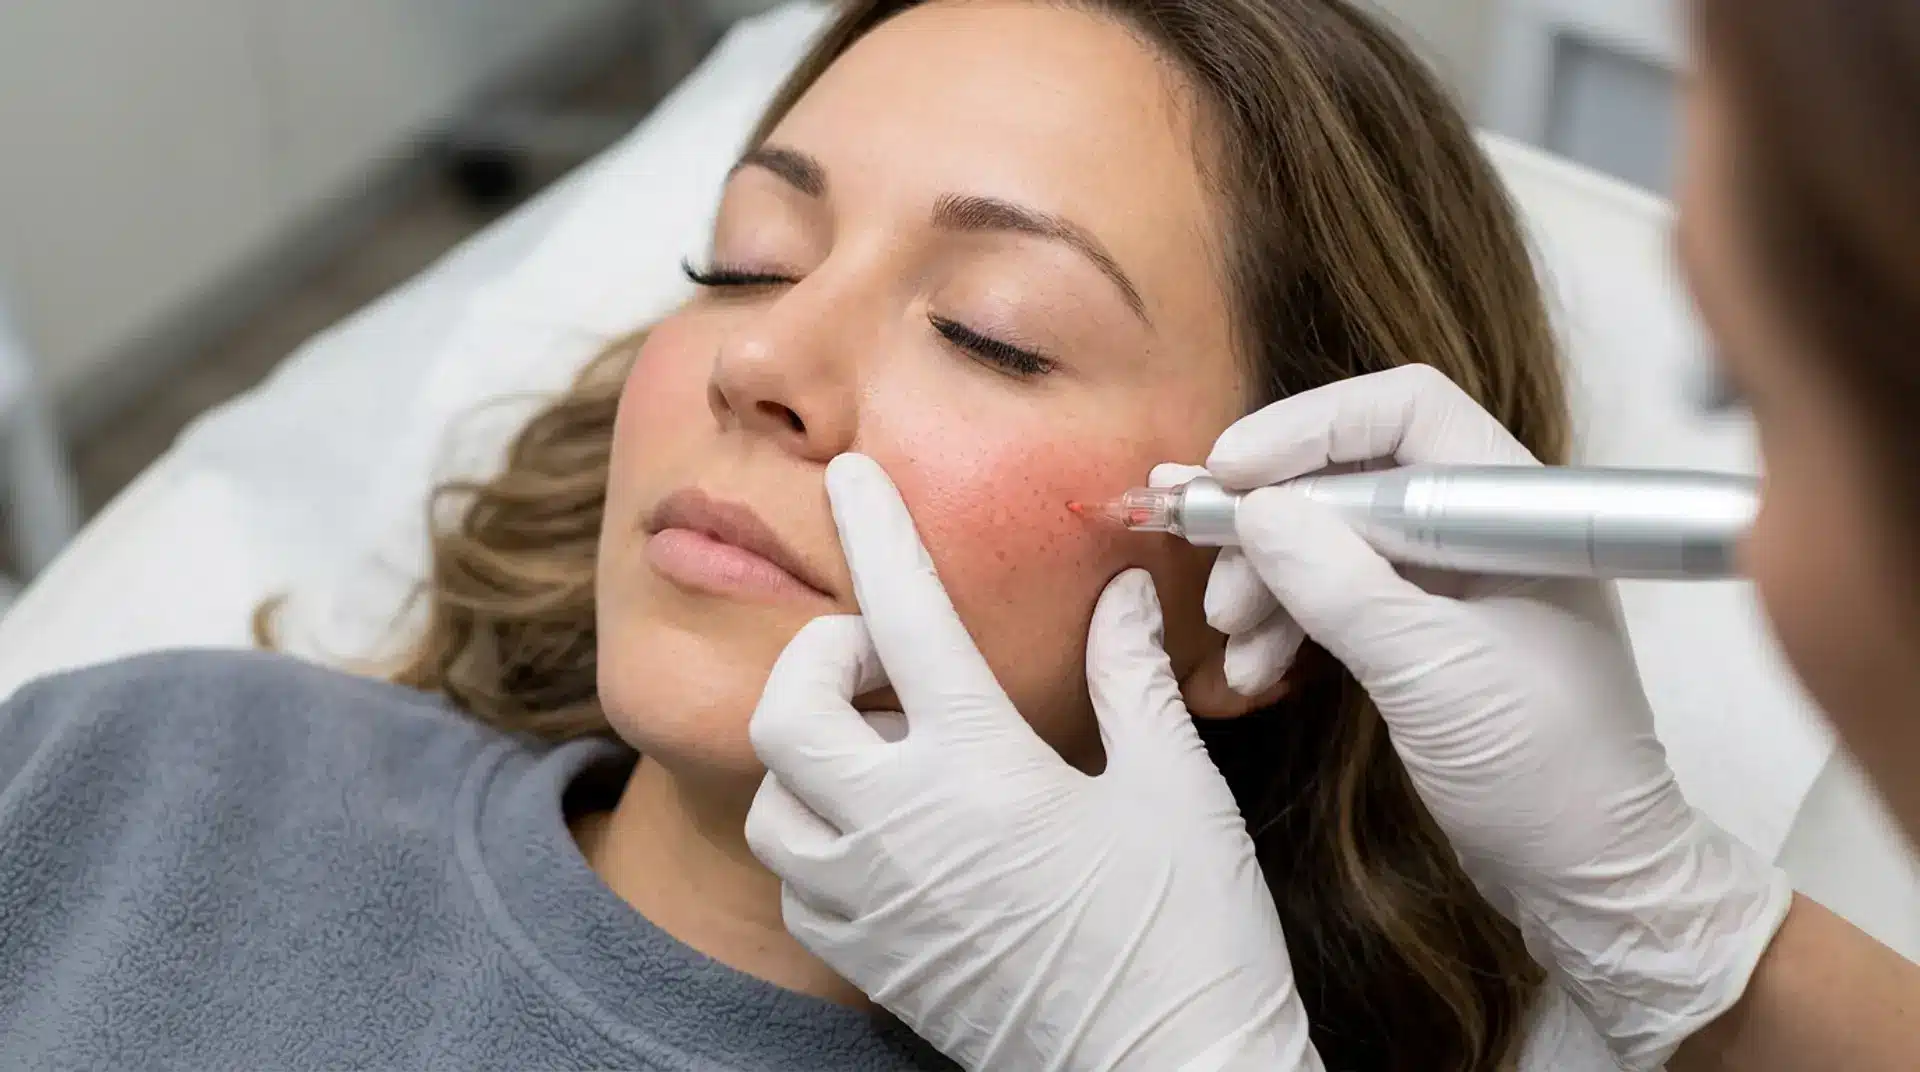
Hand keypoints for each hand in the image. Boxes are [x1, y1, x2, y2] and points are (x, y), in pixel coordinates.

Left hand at [745, 453, 1322, 1071]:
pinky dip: (821, 841)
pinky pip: (801, 886)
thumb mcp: (1177, 791)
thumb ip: (1132, 681)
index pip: (907, 619)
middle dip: (818, 661)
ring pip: (776, 802)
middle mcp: (907, 830)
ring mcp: (879, 904)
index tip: (852, 478)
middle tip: (885, 665)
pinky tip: (885, 832)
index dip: (877, 533)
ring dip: (812, 758)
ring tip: (884, 750)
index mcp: (985, 768)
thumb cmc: (1188, 938)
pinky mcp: (875, 963)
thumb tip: (1122, 596)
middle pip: (788, 711)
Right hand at [1196, 365, 1792, 1070]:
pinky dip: (1288, 622)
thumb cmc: (1545, 770)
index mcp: (1509, 507)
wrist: (1591, 877)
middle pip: (1351, 474)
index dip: (1309, 426)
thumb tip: (1254, 509)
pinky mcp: (1425, 634)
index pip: (1403, 412)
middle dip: (1271, 516)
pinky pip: (1338, 597)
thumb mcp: (1433, 671)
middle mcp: (1478, 528)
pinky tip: (1254, 667)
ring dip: (1268, 577)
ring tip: (1231, 635)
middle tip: (1203, 556)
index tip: (1229, 472)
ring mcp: (1451, 582)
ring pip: (1332, 539)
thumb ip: (1339, 584)